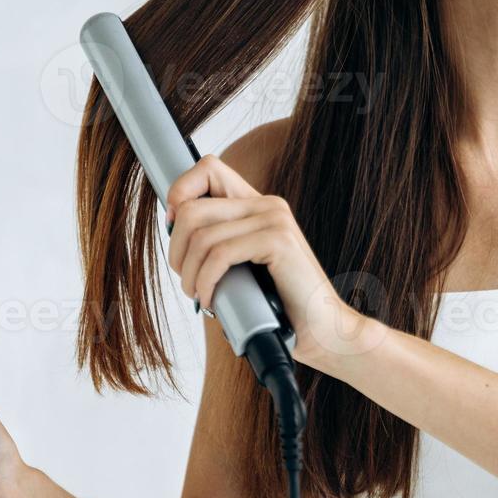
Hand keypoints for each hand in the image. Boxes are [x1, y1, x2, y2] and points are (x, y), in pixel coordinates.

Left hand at [165, 154, 379, 368]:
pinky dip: (206, 282)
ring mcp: (275, 220)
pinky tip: (212, 301)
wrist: (323, 329)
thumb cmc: (280, 304)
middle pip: (193, 208)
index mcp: (259, 204)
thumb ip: (220, 241)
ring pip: (202, 235)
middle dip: (178, 250)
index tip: (175, 230)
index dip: (180, 193)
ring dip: (190, 274)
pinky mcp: (278, 241)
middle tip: (188, 279)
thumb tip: (173, 225)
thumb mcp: (244, 265)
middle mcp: (268, 204)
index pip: (208, 168)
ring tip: (199, 295)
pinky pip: (220, 255)